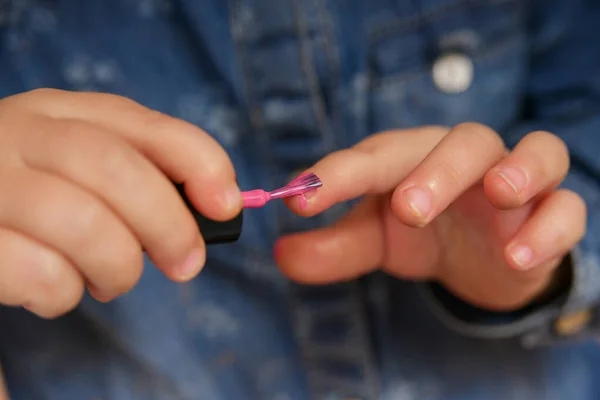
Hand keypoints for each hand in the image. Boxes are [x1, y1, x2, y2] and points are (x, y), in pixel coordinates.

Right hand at [0, 89, 241, 317]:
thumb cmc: (34, 199)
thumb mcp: (79, 170)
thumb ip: (138, 177)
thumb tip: (218, 205)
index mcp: (60, 112)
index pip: (145, 124)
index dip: (199, 162)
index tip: (228, 206)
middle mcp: (19, 134)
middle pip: (115, 169)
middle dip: (168, 224)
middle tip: (186, 264)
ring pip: (81, 222)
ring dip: (116, 266)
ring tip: (110, 280)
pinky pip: (38, 272)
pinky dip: (64, 293)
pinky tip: (57, 290)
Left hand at [276, 123, 585, 310]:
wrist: (485, 258)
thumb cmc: (426, 234)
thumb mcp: (375, 242)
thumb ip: (334, 246)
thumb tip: (282, 254)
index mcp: (415, 159)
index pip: (376, 155)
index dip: (337, 174)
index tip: (298, 199)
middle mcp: (467, 161)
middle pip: (463, 142)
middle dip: (437, 171)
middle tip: (407, 209)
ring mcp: (517, 185)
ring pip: (534, 153)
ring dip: (517, 170)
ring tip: (497, 194)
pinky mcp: (552, 214)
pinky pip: (568, 209)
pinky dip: (549, 228)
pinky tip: (518, 257)